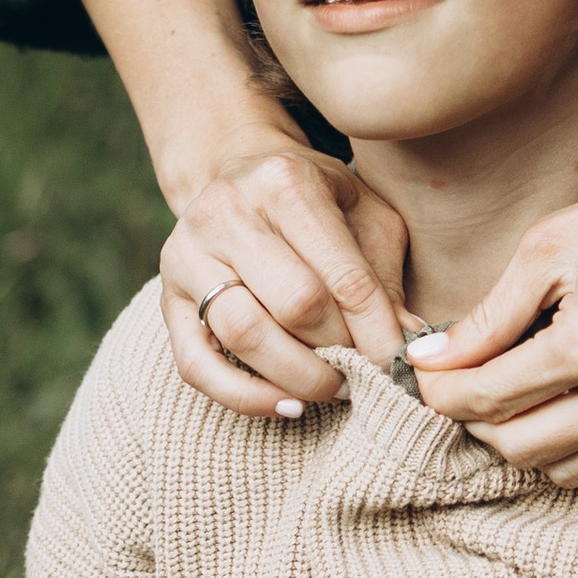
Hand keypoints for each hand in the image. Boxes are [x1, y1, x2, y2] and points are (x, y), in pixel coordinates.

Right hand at [72, 0, 413, 418]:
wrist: (236, 173)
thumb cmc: (317, 200)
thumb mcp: (364, 214)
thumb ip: (385, 275)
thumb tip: (411, 344)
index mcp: (284, 181)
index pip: (341, 275)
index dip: (376, 329)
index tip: (400, 362)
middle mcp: (226, 212)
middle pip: (293, 305)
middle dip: (340, 349)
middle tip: (367, 370)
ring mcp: (186, 255)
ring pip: (243, 335)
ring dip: (299, 377)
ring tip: (335, 386)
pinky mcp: (165, 298)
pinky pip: (197, 365)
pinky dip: (245, 397)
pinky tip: (288, 405)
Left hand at [408, 136, 577, 481]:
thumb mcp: (552, 245)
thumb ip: (487, 316)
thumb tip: (427, 362)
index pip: (486, 399)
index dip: (438, 390)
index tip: (423, 373)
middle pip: (517, 448)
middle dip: (476, 420)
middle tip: (467, 381)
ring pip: (564, 469)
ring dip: (527, 438)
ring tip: (522, 388)